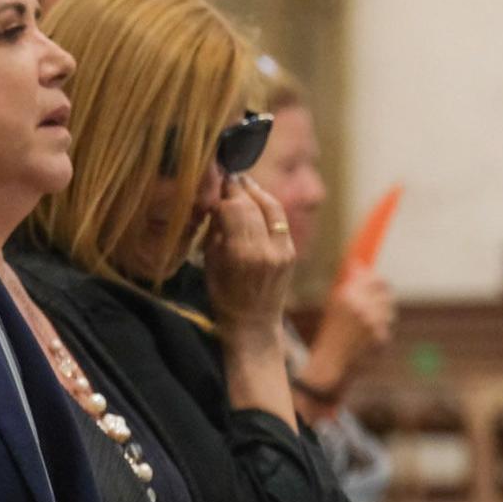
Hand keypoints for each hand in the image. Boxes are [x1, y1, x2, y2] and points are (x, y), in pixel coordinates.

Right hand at [203, 176, 294, 350]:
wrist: (254, 324)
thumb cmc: (223, 297)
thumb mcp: (211, 263)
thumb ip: (216, 231)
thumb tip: (218, 201)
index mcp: (242, 255)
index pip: (234, 209)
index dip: (223, 193)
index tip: (213, 183)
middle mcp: (266, 250)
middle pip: (253, 204)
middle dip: (238, 188)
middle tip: (226, 177)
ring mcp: (283, 250)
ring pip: (271, 207)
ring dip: (255, 191)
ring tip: (242, 182)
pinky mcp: (291, 251)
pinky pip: (280, 219)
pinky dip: (267, 205)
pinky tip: (256, 199)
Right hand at [303, 268, 395, 397]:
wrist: (331, 362)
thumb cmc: (330, 331)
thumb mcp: (333, 304)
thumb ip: (349, 284)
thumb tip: (359, 265)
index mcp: (347, 296)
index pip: (371, 277)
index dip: (373, 275)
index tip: (371, 275)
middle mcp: (362, 307)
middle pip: (384, 288)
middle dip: (381, 289)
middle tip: (376, 292)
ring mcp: (373, 323)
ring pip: (388, 307)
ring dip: (381, 309)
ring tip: (367, 317)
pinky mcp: (381, 336)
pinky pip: (386, 324)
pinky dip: (380, 326)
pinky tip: (367, 332)